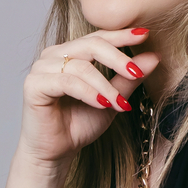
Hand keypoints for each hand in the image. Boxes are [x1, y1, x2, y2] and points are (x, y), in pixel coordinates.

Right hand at [16, 29, 159, 171]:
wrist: (56, 153)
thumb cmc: (79, 125)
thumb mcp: (112, 99)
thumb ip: (129, 79)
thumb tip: (154, 57)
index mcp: (70, 52)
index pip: (98, 37)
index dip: (121, 35)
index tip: (145, 35)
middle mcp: (54, 55)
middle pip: (91, 45)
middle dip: (118, 58)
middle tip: (137, 73)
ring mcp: (41, 68)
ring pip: (81, 66)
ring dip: (105, 86)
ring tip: (120, 104)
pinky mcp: (34, 85)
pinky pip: (66, 82)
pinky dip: (88, 93)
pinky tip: (103, 104)